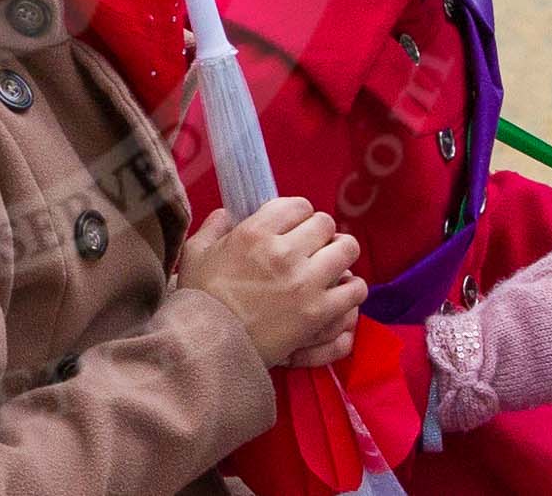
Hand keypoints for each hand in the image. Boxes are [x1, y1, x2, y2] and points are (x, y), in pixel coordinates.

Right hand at [183, 199, 366, 367]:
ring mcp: (306, 283)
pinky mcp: (320, 312)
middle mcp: (285, 252)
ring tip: (331, 265)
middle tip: (314, 246)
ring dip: (341, 254)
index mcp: (255, 233)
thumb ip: (214, 226)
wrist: (211, 346)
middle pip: (326, 224)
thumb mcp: (196, 253)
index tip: (295, 226)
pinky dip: (351, 287)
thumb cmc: (200, 299)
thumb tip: (229, 214)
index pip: (298, 205)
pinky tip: (340, 291)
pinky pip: (355, 289)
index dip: (298, 214)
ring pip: (348, 249)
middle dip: (321, 232)